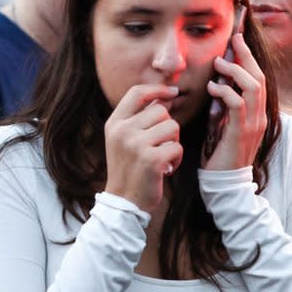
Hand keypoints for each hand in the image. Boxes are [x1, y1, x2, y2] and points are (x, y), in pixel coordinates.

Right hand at [103, 84, 182, 211]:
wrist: (123, 201)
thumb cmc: (128, 168)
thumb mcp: (123, 139)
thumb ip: (139, 118)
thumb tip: (165, 96)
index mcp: (114, 123)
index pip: (137, 93)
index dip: (157, 89)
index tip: (172, 92)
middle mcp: (123, 131)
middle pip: (161, 110)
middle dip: (167, 126)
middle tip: (159, 145)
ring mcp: (136, 145)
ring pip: (172, 126)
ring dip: (173, 142)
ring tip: (162, 156)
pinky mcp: (151, 160)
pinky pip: (177, 147)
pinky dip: (177, 158)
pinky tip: (166, 168)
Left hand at [203, 33, 266, 170]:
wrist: (225, 182)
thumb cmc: (221, 152)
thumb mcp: (224, 124)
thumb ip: (225, 106)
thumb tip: (217, 86)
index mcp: (257, 113)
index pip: (258, 79)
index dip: (250, 58)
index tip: (238, 40)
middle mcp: (260, 116)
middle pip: (259, 77)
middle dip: (247, 56)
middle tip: (234, 40)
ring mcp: (253, 124)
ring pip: (253, 87)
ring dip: (235, 71)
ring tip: (218, 64)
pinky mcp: (241, 132)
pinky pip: (237, 104)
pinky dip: (225, 92)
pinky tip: (213, 88)